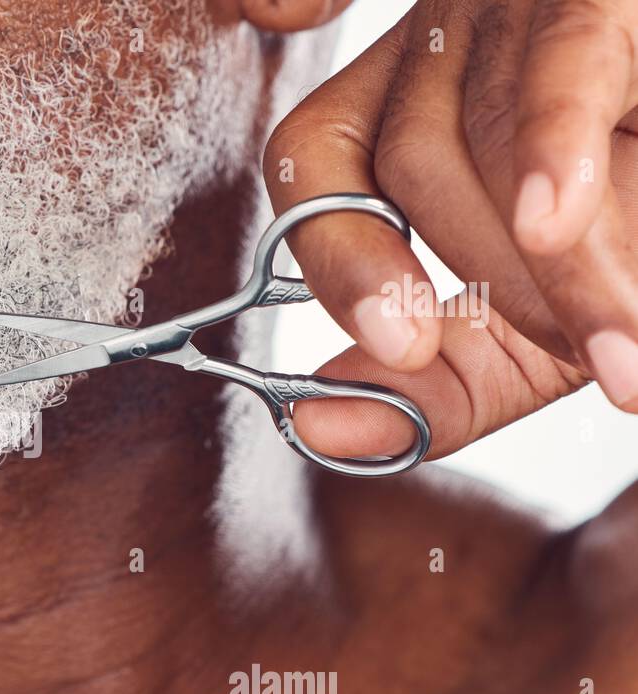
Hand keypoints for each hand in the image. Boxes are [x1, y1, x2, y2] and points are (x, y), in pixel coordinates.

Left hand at [264, 0, 637, 460]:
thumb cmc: (628, 249)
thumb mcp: (527, 334)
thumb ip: (433, 389)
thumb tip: (318, 425)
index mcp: (398, 103)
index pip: (313, 157)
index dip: (341, 257)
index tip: (400, 346)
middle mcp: (444, 37)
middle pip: (413, 157)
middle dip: (496, 279)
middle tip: (585, 358)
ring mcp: (523, 4)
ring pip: (489, 131)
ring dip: (555, 268)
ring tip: (619, 353)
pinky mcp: (608, 0)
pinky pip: (565, 63)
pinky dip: (555, 150)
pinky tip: (553, 224)